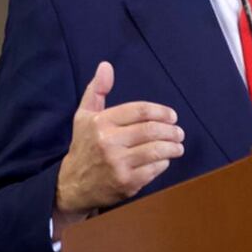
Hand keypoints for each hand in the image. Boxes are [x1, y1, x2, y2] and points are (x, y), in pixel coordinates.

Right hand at [54, 62, 184, 221]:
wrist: (73, 186)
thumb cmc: (84, 146)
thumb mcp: (84, 116)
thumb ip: (96, 90)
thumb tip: (106, 66)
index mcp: (101, 123)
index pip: (140, 110)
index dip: (162, 112)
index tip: (172, 116)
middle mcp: (108, 142)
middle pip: (151, 130)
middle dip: (171, 130)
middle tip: (179, 132)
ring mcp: (118, 164)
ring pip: (156, 150)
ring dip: (173, 147)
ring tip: (178, 146)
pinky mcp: (126, 183)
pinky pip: (154, 169)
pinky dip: (164, 163)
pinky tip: (165, 160)